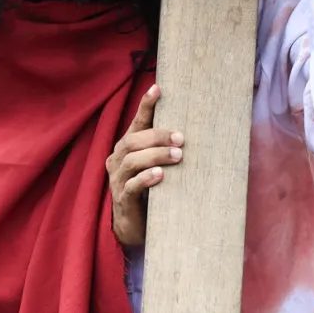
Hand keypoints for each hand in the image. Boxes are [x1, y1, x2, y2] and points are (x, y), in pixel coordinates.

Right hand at [105, 85, 183, 245]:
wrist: (135, 225)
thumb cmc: (151, 188)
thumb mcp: (156, 164)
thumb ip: (166, 148)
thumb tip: (196, 132)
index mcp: (127, 146)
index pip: (136, 122)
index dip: (146, 104)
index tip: (158, 88)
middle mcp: (118, 158)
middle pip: (133, 140)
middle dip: (157, 136)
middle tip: (181, 139)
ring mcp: (117, 178)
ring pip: (132, 161)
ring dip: (156, 155)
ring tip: (177, 156)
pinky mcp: (122, 198)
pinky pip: (131, 186)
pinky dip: (146, 178)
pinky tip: (160, 175)